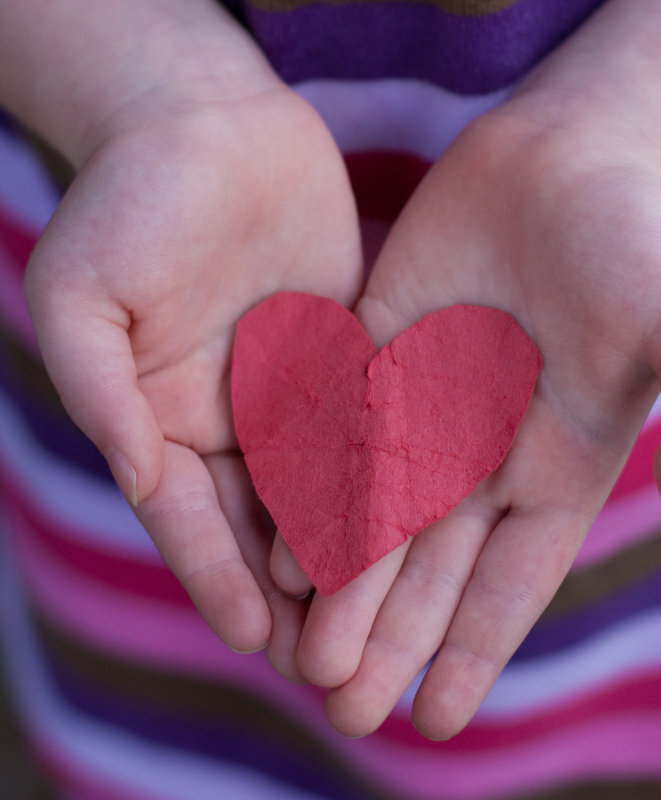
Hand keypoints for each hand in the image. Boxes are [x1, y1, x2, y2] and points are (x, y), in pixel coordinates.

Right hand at [24, 72, 363, 652]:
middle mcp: (231, 421)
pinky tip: (425, 521)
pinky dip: (391, 473)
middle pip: (264, 525)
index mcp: (164, 421)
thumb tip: (141, 478)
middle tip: (330, 664)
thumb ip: (102, 392)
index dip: (217, 577)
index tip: (252, 639)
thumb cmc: (129, 200)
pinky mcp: (348, 357)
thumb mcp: (82, 295)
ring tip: (383, 617)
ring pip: (325, 489)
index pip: (191, 519)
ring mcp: (293, 392)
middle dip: (294, 593)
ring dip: (351, 553)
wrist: (207, 127)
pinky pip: (371, 422)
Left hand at [267, 102, 660, 735]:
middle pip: (430, 568)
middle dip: (390, 638)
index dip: (476, 649)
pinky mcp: (373, 359)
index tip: (437, 721)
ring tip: (305, 659)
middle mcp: (483, 454)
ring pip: (374, 518)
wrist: (565, 161)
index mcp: (554, 467)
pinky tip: (280, 554)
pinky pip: (336, 441)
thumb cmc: (637, 240)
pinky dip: (309, 498)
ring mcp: (424, 410)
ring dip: (341, 589)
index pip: (510, 581)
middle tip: (346, 712)